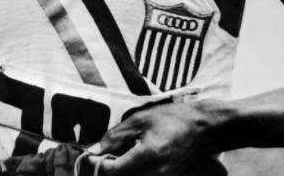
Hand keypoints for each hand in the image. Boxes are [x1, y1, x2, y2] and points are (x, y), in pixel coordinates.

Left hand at [88, 100, 226, 175]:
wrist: (198, 128)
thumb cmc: (169, 119)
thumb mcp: (138, 120)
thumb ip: (114, 137)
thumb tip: (92, 151)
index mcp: (149, 156)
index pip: (114, 171)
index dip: (98, 165)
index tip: (90, 156)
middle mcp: (156, 174)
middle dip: (106, 172)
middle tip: (101, 158)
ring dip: (118, 174)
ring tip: (116, 159)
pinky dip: (130, 174)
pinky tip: (128, 163)